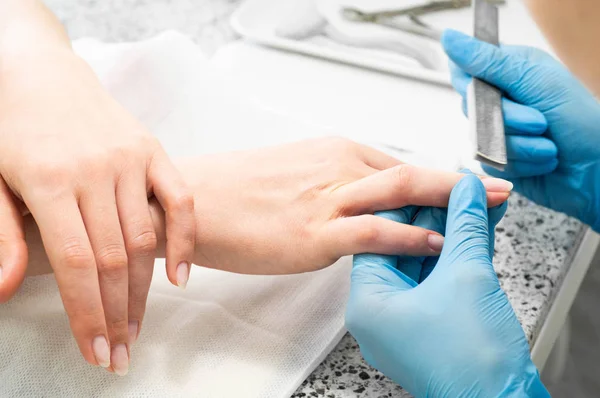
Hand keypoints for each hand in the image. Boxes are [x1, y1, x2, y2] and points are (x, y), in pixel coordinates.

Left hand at [0, 48, 194, 374]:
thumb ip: (3, 234)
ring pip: (145, 238)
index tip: (97, 351)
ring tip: (138, 328)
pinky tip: (180, 277)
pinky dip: (184, 239)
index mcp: (49, 179)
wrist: (40, 74)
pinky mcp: (153, 150)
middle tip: (120, 355)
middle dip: (117, 314)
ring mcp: (130, 159)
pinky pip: (180, 200)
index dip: (88, 313)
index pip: (76, 263)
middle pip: (114, 259)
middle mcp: (96, 170)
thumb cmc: (10, 128)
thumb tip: (6, 289)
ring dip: (143, 292)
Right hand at [174, 138, 511, 273]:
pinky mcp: (313, 233)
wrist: (193, 202)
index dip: (435, 179)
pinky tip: (435, 244)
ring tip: (486, 213)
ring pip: (402, 194)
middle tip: (497, 191)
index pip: (397, 163)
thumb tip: (358, 203)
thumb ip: (332, 185)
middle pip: (411, 172)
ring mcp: (327, 200)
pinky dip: (409, 237)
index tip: (463, 188)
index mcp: (332, 152)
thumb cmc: (236, 189)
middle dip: (459, 184)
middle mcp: (336, 168)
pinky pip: (374, 232)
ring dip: (448, 204)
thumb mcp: (294, 175)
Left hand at [345, 175, 549, 396]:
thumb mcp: (468, 276)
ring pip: (421, 265)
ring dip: (450, 237)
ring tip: (473, 209)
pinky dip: (454, 260)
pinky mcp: (425, 330)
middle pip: (401, 248)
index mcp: (367, 303)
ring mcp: (400, 324)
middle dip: (436, 219)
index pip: (378, 235)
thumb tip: (465, 192)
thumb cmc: (472, 364)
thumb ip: (465, 226)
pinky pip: (434, 283)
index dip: (410, 204)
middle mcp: (377, 315)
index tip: (433, 185)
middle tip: (459, 194)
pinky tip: (474, 236)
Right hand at [442, 29, 599, 231]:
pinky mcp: (500, 160)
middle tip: (540, 120)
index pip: (464, 72)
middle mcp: (501, 102)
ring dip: (520, 145)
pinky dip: (522, 163)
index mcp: (509, 73)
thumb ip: (488, 61)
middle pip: (471, 109)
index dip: (469, 85)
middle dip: (508, 120)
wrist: (599, 167)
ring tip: (547, 143)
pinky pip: (491, 162)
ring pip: (482, 139)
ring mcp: (499, 133)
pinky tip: (542, 160)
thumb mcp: (534, 80)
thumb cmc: (581, 120)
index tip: (492, 94)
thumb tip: (450, 39)